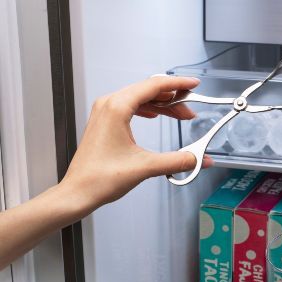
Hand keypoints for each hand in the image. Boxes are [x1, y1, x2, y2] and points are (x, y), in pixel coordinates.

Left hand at [0, 76, 212, 268]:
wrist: (79, 192)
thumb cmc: (100, 178)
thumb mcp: (145, 167)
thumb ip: (177, 161)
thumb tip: (198, 159)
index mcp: (117, 108)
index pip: (154, 86)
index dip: (178, 84)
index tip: (193, 85)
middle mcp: (109, 105)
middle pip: (148, 90)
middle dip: (173, 97)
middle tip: (191, 106)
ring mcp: (105, 113)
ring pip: (140, 98)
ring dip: (162, 104)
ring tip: (180, 114)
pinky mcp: (105, 122)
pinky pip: (130, 107)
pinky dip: (148, 109)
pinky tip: (157, 115)